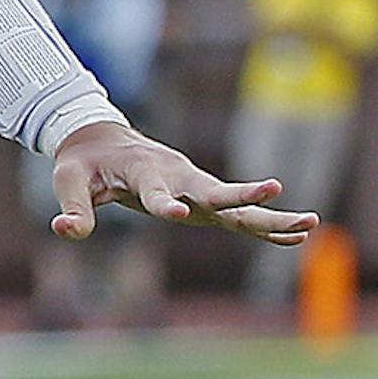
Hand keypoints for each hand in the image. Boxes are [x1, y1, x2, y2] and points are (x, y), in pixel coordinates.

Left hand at [50, 121, 317, 246]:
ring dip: (271, 215)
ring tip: (311, 225)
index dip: (165, 203)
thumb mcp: (68, 181)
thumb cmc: (84, 162)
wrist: (102, 140)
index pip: (156, 191)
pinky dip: (264, 224)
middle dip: (244, 195)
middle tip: (274, 191)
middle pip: (215, 192)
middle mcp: (179, 176)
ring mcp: (195, 187)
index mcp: (144, 171)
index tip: (177, 214)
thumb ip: (74, 208)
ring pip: (236, 206)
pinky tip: (295, 237)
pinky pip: (236, 214)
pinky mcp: (202, 198)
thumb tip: (66, 230)